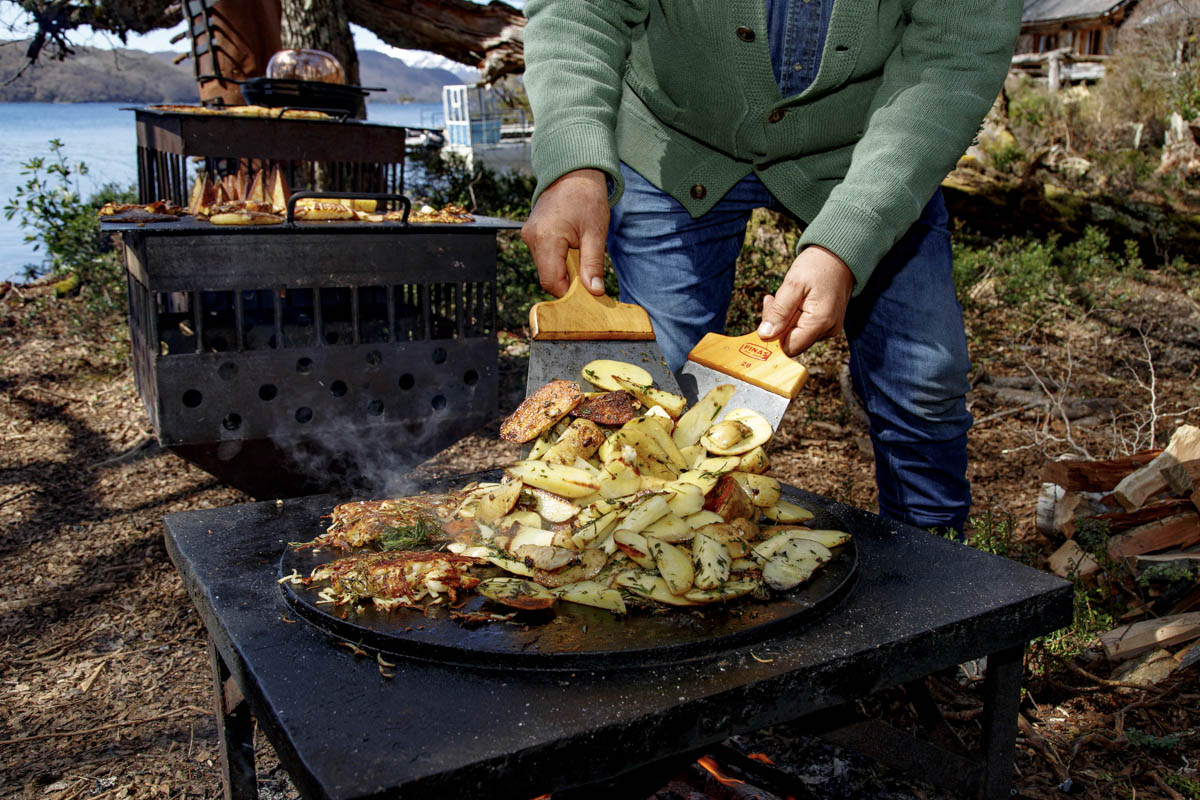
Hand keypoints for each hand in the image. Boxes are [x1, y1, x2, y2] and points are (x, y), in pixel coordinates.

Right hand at [521, 169, 609, 296]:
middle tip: (589, 274)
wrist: (574, 170)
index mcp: (546, 238)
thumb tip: (594, 291)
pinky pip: (544, 256)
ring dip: (564, 269)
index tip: (588, 293)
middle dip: (568, 281)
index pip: (551, 281)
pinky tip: (572, 248)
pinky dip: (558, 259)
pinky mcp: (532, 233)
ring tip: (581, 254)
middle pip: (547, 276)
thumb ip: (592, 264)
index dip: (569, 293)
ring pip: (545, 267)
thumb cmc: (587, 197)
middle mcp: (532, 238)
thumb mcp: (595, 232)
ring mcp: (529, 235)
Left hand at [756, 246, 853, 355]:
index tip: (767, 314)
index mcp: (820, 322)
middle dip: (777, 323)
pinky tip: (793, 300)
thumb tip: (765, 335)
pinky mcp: (827, 323)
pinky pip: (803, 327)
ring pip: (796, 334)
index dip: (773, 336)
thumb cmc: (818, 266)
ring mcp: (829, 328)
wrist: (839, 255)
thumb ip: (779, 312)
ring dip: (784, 318)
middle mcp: (827, 330)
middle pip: (791, 341)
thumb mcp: (793, 284)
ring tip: (785, 295)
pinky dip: (793, 315)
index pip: (789, 347)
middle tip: (772, 299)